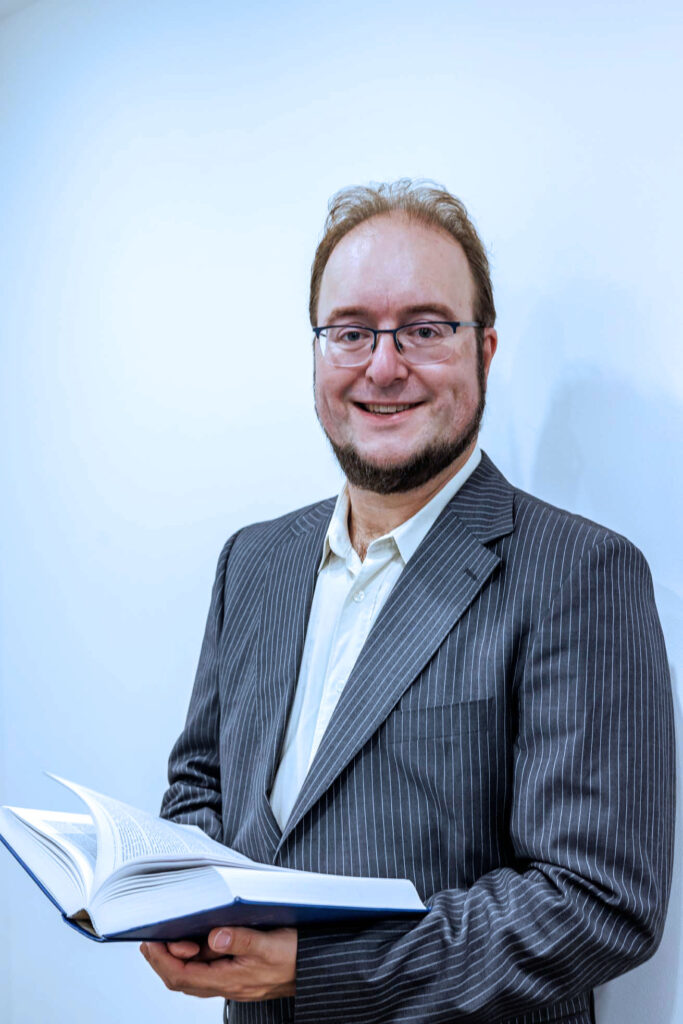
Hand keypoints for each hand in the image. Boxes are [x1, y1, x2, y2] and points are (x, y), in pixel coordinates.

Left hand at [140, 926, 296, 1000]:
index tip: (150, 942)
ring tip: (166, 938)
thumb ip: (241, 940)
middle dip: (161, 962)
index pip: (183, 977)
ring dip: (175, 960)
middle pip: (182, 981)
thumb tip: (213, 937)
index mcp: (230, 980)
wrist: (316, 970)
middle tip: (149, 940)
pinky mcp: (239, 974)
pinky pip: (207, 972)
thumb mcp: (270, 944)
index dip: (162, 961)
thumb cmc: (297, 957)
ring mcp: (232, 982)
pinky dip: (193, 960)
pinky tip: (193, 944)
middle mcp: (227, 985)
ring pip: (193, 977)